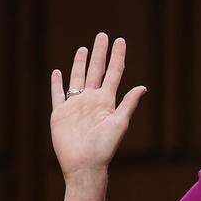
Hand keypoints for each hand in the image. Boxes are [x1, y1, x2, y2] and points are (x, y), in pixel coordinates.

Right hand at [49, 33, 146, 183]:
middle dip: (100, 53)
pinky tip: (57, 72)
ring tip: (84, 48)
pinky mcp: (60, 114)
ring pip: (77, 78)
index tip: (120, 40)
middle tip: (103, 35)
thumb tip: (142, 87)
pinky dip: (57, 84)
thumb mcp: (119, 124)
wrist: (84, 165)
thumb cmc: (104, 148)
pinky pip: (58, 95)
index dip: (117, 56)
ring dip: (80, 63)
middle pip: (96, 70)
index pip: (113, 73)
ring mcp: (75, 106)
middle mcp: (91, 100)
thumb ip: (128, 104)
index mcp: (106, 101)